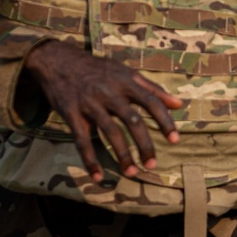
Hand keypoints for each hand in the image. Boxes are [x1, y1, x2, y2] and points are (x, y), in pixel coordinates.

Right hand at [24, 41, 182, 182]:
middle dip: (145, 144)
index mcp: (125, 81)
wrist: (57, 60)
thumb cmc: (97, 69)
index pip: (151, 102)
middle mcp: (109, 92)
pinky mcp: (71, 113)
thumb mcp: (125, 72)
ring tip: (132, 173)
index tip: (175, 140)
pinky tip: (98, 176)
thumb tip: (179, 104)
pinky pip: (82, 141)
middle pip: (133, 121)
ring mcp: (90, 103)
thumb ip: (152, 89)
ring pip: (110, 132)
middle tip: (152, 164)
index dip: (165, 121)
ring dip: (123, 155)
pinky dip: (90, 160)